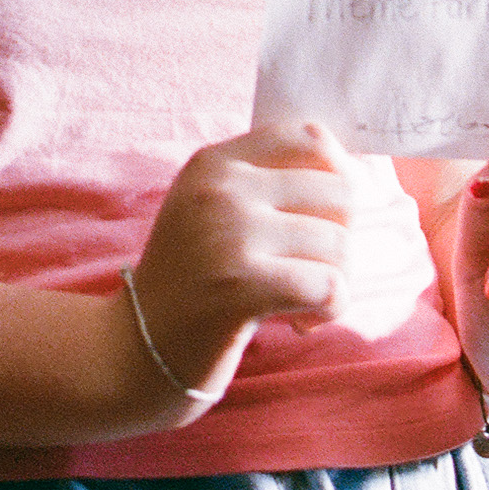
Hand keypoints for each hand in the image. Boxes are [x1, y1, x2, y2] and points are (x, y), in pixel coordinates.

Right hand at [123, 122, 359, 408]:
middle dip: (343, 236)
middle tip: (316, 269)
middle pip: (341, 191)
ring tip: (303, 304)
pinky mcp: (240, 287)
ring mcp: (229, 235)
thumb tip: (355, 177)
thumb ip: (264, 186)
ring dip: (337, 282)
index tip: (329, 217)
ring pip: (340, 244)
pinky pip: (330, 286)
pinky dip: (331, 310)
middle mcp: (221, 189)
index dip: (341, 174)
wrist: (133, 353)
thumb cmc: (188, 284)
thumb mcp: (209, 213)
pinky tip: (301, 323)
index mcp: (215, 163)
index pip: (310, 137)